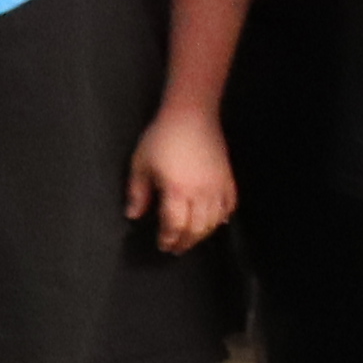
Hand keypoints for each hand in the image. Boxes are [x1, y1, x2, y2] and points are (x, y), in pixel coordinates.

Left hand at [128, 101, 234, 252]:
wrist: (191, 114)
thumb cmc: (163, 136)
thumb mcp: (141, 163)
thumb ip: (137, 192)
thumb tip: (133, 215)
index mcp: (177, 190)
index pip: (174, 225)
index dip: (168, 238)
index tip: (163, 244)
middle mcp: (200, 193)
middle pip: (196, 228)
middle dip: (185, 242)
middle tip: (176, 248)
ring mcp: (217, 187)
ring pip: (214, 221)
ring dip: (202, 234)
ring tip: (193, 238)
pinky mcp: (227, 179)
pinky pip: (229, 206)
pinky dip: (223, 218)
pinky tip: (216, 222)